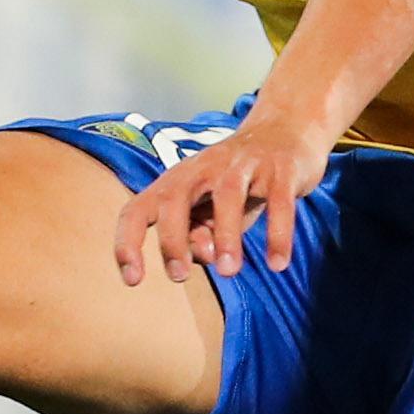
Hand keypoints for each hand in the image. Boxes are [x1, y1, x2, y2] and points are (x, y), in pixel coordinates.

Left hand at [115, 104, 337, 284]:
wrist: (286, 133)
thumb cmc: (238, 184)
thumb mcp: (212, 213)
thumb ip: (200, 236)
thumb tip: (203, 256)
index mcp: (178, 181)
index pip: (138, 210)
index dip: (128, 243)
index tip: (132, 280)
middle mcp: (204, 168)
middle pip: (174, 199)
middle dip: (171, 240)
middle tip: (179, 276)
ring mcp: (243, 164)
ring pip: (227, 195)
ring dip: (225, 235)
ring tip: (229, 271)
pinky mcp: (281, 169)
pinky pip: (278, 202)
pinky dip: (277, 234)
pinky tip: (278, 264)